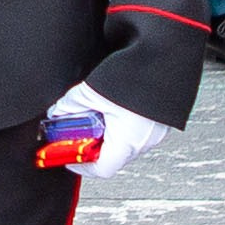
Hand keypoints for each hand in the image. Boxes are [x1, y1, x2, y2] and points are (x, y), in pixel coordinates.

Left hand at [46, 83, 166, 177]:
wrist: (165, 54)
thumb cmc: (136, 74)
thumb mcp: (92, 91)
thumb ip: (70, 105)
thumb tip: (59, 112)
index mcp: (127, 142)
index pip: (101, 169)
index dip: (81, 165)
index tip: (69, 155)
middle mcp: (145, 141)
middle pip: (112, 156)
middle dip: (92, 145)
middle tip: (79, 131)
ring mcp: (156, 130)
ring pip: (125, 141)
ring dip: (108, 133)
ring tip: (98, 113)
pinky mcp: (161, 118)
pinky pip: (138, 129)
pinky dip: (123, 123)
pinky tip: (115, 105)